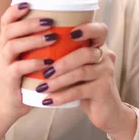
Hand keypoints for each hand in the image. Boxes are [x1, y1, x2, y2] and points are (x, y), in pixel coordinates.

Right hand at [0, 2, 58, 121]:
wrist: (12, 101)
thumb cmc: (26, 73)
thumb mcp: (28, 54)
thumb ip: (38, 39)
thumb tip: (64, 21)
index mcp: (7, 39)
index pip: (6, 19)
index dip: (15, 10)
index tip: (28, 3)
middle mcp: (2, 48)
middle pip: (10, 29)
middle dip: (30, 23)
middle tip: (49, 21)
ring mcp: (4, 63)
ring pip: (13, 45)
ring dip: (33, 40)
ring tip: (52, 38)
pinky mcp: (8, 78)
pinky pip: (17, 68)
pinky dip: (33, 63)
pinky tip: (47, 62)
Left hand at [35, 23, 135, 139]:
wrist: (105, 111)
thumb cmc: (84, 84)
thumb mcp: (75, 66)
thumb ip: (63, 54)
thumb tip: (31, 45)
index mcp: (98, 46)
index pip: (99, 30)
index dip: (87, 29)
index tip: (70, 32)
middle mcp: (105, 57)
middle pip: (85, 53)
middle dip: (62, 62)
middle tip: (44, 71)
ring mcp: (106, 73)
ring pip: (81, 72)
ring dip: (58, 81)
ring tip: (41, 87)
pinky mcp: (104, 90)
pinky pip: (80, 91)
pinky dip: (62, 96)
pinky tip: (48, 100)